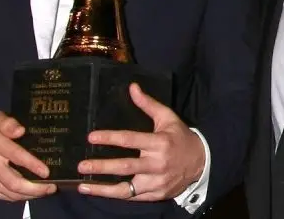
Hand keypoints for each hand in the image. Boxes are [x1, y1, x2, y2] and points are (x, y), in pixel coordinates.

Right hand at [0, 111, 57, 200]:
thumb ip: (8, 123)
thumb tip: (21, 131)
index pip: (15, 155)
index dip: (32, 165)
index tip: (46, 172)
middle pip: (14, 182)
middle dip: (35, 188)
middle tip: (51, 187)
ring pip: (10, 193)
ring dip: (30, 194)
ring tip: (45, 190)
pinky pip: (4, 197)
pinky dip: (19, 197)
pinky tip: (30, 192)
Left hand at [76, 83, 204, 200]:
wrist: (202, 163)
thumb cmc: (180, 138)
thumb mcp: (168, 118)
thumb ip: (148, 104)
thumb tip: (132, 87)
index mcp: (159, 143)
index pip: (130, 140)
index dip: (110, 138)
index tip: (92, 137)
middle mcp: (157, 164)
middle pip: (125, 167)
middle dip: (101, 167)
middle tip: (82, 166)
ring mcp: (156, 182)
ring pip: (126, 189)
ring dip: (103, 188)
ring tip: (83, 186)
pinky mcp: (156, 195)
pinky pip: (132, 197)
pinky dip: (115, 195)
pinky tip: (100, 192)